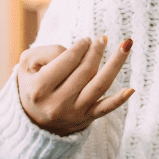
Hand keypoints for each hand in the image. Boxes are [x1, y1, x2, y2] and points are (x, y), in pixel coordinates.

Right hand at [16, 36, 135, 135]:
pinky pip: (105, 109)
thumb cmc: (32, 84)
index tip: (86, 40)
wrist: (35, 119)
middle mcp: (57, 103)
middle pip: (85, 71)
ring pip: (99, 85)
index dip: (80, 47)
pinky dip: (119, 100)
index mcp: (39, 89)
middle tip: (101, 40)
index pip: (66, 61)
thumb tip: (75, 51)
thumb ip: (46, 53)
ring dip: (115, 63)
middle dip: (96, 51)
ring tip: (125, 45)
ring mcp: (73, 112)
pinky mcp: (86, 118)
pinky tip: (131, 89)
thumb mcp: (27, 65)